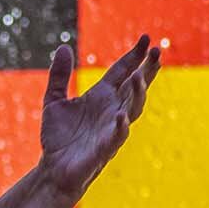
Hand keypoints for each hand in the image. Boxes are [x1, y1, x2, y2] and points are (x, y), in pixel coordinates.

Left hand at [38, 37, 160, 199]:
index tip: (146, 38)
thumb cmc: (58, 137)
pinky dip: (120, 127)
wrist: (52, 170)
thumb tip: (62, 47)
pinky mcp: (104, 148)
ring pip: (132, 108)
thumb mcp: (54, 100)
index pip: (123, 71)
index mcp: (102, 96)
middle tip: (156, 52)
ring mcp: (111, 128)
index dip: (134, 55)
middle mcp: (111, 109)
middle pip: (135, 86)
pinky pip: (117, 136)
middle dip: (147, 70)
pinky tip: (122, 116)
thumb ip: (59, 75)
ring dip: (137, 94)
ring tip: (139, 77)